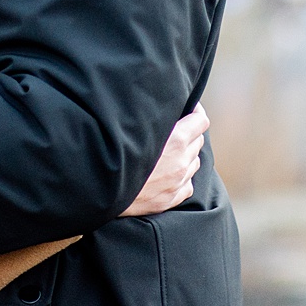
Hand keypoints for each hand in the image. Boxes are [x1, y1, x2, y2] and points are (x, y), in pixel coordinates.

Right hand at [119, 103, 208, 217]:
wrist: (103, 189)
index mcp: (176, 141)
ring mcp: (178, 181)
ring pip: (195, 162)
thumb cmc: (114, 154)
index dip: (196, 111)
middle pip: (198, 141)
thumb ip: (153, 116)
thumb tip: (161, 107)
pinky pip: (188, 184)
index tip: (188, 109)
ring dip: (187, 155)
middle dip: (190, 132)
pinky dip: (182, 177)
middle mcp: (181, 162)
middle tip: (174, 130)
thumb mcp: (134, 127)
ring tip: (169, 152)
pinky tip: (168, 173)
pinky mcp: (172, 198)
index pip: (201, 121)